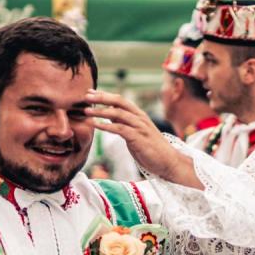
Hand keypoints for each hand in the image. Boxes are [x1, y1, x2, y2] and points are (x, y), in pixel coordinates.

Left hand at [86, 91, 202, 187]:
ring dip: (100, 111)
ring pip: (118, 114)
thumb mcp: (136, 133)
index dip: (104, 95)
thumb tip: (109, 118)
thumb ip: (125, 124)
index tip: (90, 93)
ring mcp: (140, 127)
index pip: (120, 100)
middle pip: (119, 102)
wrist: (169, 161)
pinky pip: (120, 129)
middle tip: (85, 96)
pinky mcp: (138, 138)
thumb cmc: (151, 149)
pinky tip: (95, 125)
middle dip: (101, 98)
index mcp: (138, 115)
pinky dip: (106, 126)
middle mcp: (139, 117)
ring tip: (86, 111)